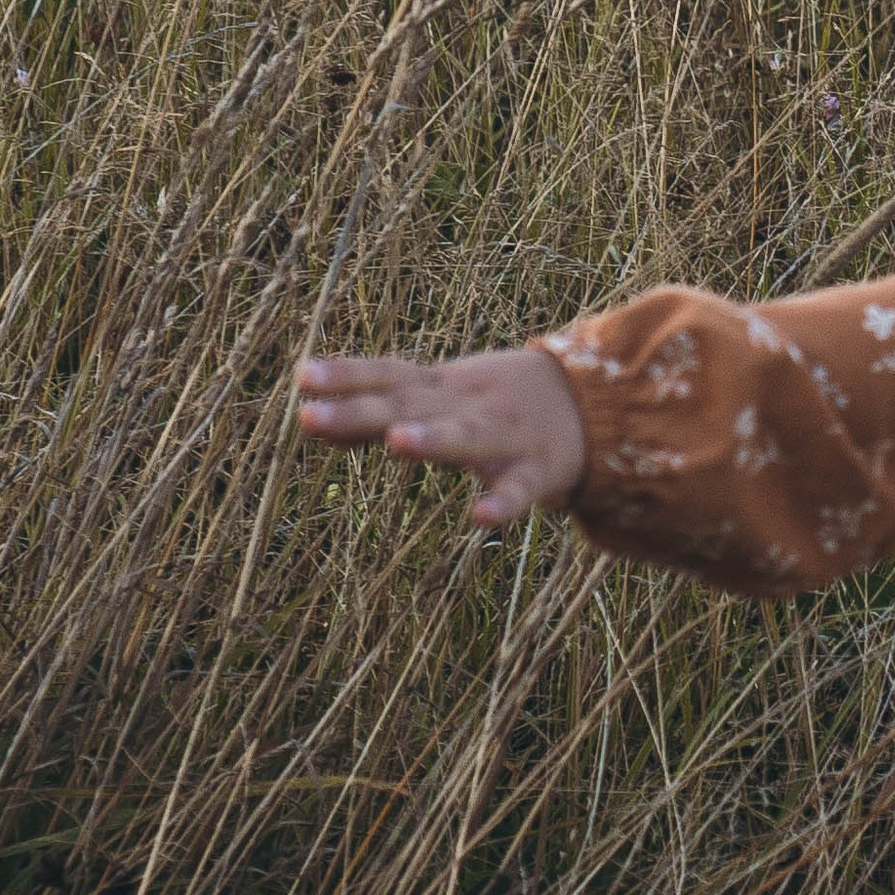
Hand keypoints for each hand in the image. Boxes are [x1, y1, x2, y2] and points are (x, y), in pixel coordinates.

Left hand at [296, 346, 587, 529]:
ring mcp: (504, 435)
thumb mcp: (437, 399)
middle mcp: (467, 405)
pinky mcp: (537, 471)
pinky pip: (519, 490)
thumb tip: (307, 417)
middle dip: (360, 411)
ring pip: (465, 437)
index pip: (388, 375)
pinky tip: (480, 519)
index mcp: (441, 387)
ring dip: (433, 439)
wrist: (593, 404)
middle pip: (409, 407)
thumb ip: (375, 412)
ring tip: (396, 444)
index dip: (346, 376)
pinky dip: (502, 503)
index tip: (301, 378)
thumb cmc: (492, 405)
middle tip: (309, 414)